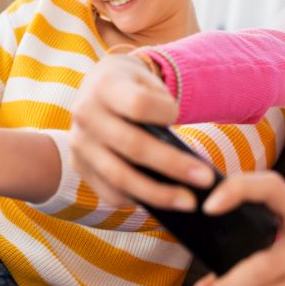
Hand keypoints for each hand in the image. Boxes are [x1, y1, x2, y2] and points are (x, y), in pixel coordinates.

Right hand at [70, 54, 214, 209]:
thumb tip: (186, 162)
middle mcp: (86, 115)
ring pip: (120, 176)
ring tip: (188, 202)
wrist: (99, 84)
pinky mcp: (79, 166)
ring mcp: (79, 144)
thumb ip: (162, 111)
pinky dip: (138, 200)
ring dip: (158, 194)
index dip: (165, 112)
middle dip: (173, 165)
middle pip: (132, 146)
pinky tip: (163, 201)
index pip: (138, 104)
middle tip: (205, 180)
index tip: (179, 115)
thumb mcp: (148, 83)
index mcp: (105, 85)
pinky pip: (110, 192)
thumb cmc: (134, 87)